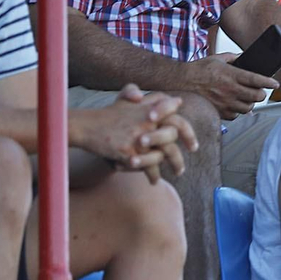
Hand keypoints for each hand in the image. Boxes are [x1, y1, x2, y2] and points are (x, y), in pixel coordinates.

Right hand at [74, 86, 196, 182]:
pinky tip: (155, 180)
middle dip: (185, 147)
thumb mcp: (130, 100)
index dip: (187, 130)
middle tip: (190, 157)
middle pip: (174, 135)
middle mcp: (147, 121)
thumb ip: (153, 99)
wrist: (87, 126)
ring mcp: (138, 137)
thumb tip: (178, 102)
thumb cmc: (110, 115)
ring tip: (178, 172)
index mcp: (150, 108)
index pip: (176, 118)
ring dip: (174, 163)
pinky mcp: (129, 152)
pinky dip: (153, 174)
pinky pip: (148, 165)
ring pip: (164, 153)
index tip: (192, 144)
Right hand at [188, 52, 278, 119]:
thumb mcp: (219, 58)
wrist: (182, 81)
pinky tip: (236, 105)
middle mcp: (229, 90)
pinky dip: (238, 111)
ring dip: (251, 103)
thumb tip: (246, 57)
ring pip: (247, 108)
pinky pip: (235, 116)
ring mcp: (224, 103)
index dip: (269, 82)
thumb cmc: (199, 69)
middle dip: (262, 94)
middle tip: (261, 91)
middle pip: (255, 96)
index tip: (275, 84)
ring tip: (249, 98)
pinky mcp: (218, 112)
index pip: (256, 80)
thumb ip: (235, 58)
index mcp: (231, 75)